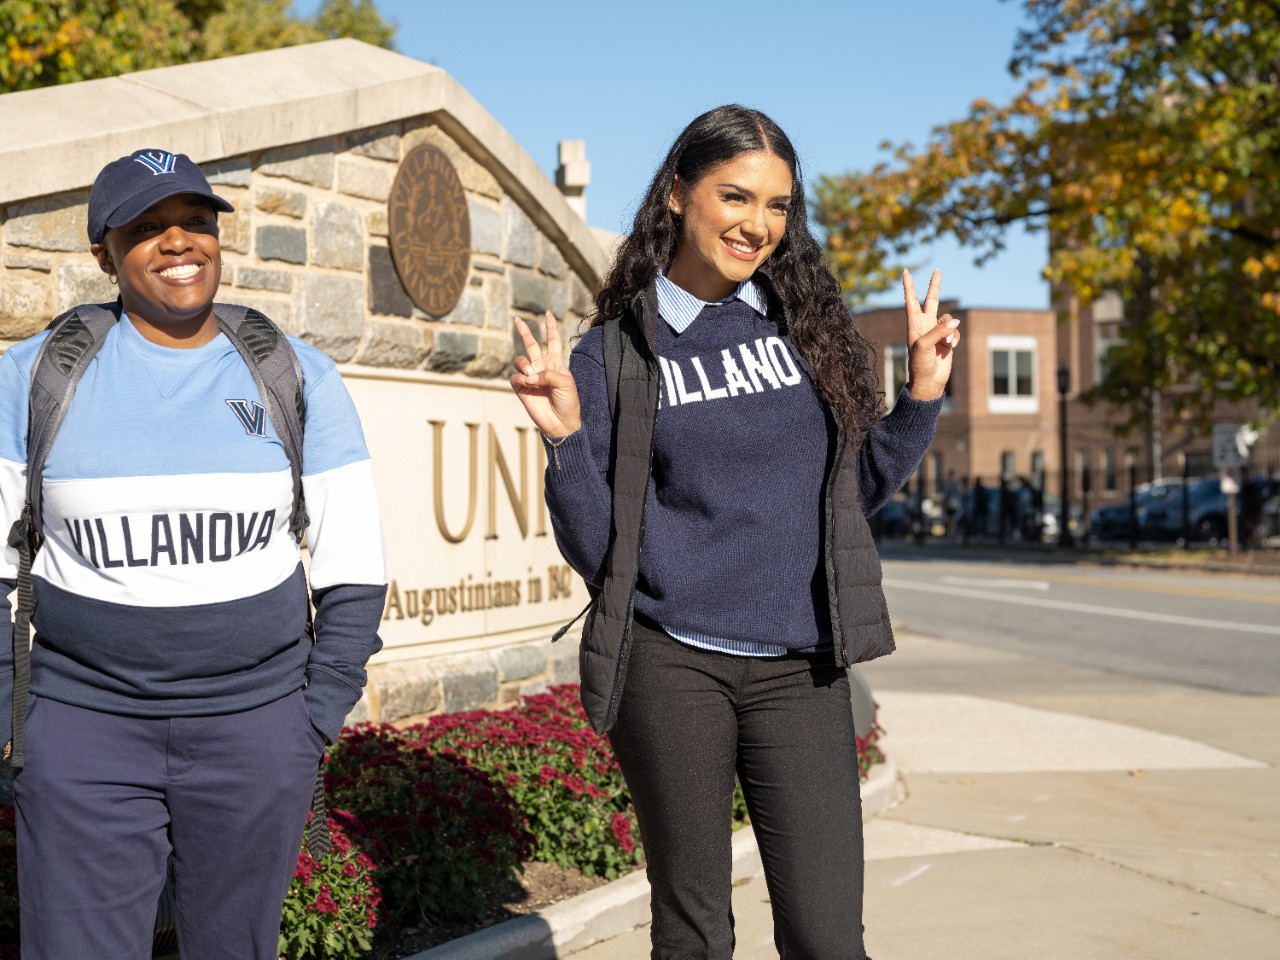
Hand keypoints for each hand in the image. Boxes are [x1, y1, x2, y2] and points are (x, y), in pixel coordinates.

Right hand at [510, 312, 581, 436]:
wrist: (560, 423)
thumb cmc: (568, 402)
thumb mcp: (564, 383)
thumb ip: (547, 373)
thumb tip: (528, 375)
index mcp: (556, 363)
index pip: (554, 341)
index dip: (551, 327)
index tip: (548, 314)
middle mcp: (542, 367)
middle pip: (532, 345)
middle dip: (524, 332)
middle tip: (517, 320)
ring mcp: (531, 377)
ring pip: (520, 360)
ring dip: (523, 363)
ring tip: (531, 374)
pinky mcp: (521, 388)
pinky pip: (515, 376)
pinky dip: (521, 378)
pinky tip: (528, 384)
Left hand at [903, 268, 959, 400]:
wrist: (929, 381)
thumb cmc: (919, 365)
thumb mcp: (924, 346)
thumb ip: (939, 331)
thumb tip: (955, 320)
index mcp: (914, 324)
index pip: (911, 301)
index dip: (909, 286)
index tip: (905, 271)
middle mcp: (925, 325)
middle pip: (932, 300)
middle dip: (935, 286)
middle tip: (937, 270)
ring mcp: (937, 331)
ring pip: (949, 319)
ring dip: (949, 330)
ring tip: (945, 344)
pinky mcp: (947, 339)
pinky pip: (955, 331)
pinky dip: (954, 338)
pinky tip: (950, 347)